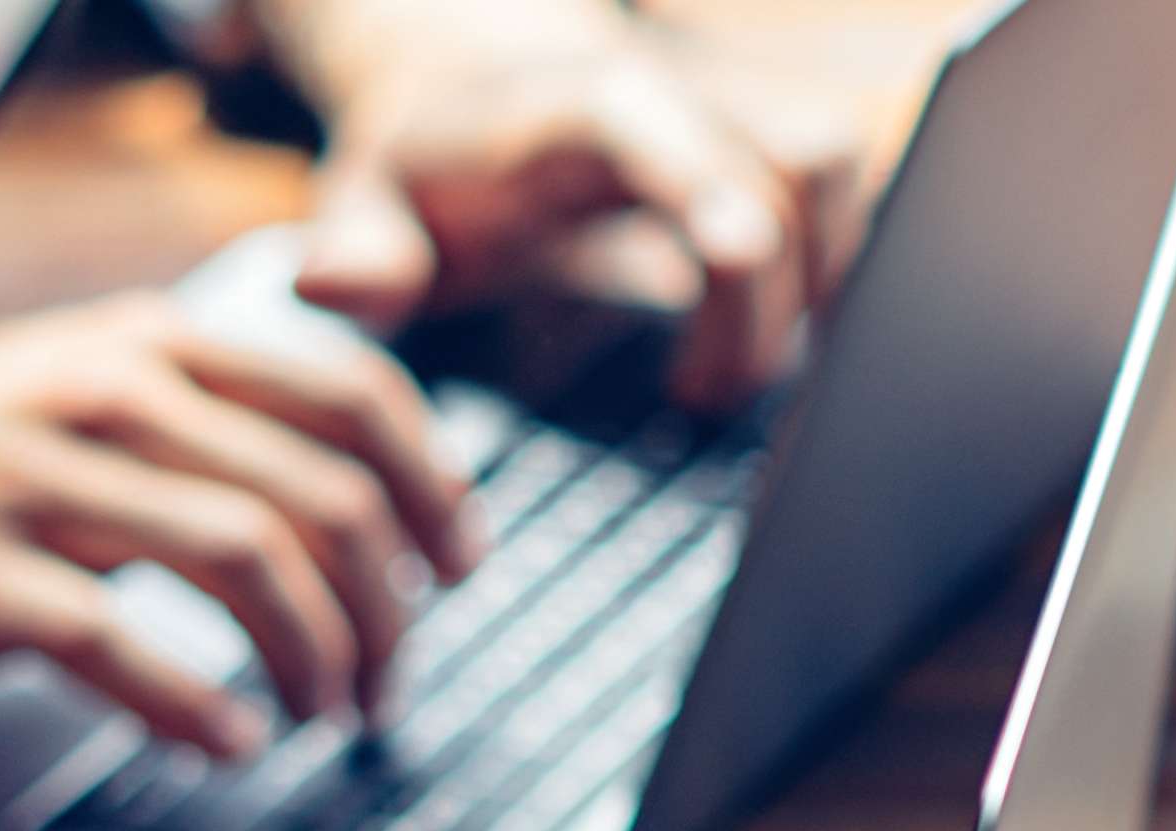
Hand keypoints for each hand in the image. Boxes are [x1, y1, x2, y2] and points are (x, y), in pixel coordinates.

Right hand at [0, 293, 486, 750]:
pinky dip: (195, 703)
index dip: (432, 488)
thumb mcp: (93, 385)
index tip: (460, 566)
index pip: (353, 393)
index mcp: (157, 341)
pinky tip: (229, 744)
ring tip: (325, 718)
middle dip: (387, 609)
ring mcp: (37, 478)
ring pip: (245, 559)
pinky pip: (115, 642)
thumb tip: (368, 481)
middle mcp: (109, 391)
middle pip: (321, 496)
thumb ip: (220, 416)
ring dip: (314, 658)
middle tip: (392, 685)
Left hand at [273, 0, 870, 410]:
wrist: (466, 87)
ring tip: (736, 367)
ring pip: (831, 168)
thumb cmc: (423, 169)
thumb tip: (334, 290)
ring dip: (814, 278)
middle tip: (702, 398)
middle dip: (764, 308)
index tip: (733, 281)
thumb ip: (355, 251)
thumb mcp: (361, 204)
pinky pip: (842, 181)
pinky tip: (778, 326)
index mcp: (577, 108)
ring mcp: (729, 100)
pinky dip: (830, 258)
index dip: (714, 209)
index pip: (672, 142)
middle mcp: (670, 87)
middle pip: (778, 178)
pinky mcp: (767, 130)